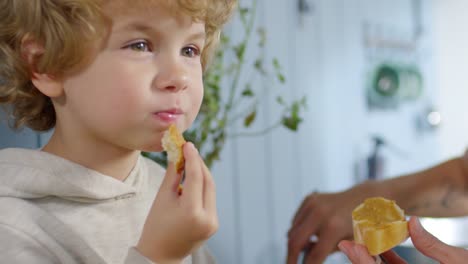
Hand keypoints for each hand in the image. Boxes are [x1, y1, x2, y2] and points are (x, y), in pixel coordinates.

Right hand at [137, 142, 217, 263]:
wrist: (160, 256)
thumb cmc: (156, 227)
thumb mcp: (162, 198)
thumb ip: (173, 174)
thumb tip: (178, 153)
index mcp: (192, 212)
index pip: (196, 177)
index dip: (192, 158)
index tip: (188, 144)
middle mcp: (207, 218)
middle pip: (208, 182)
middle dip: (199, 164)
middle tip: (189, 150)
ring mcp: (213, 222)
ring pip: (210, 190)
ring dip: (201, 175)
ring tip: (189, 163)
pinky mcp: (214, 224)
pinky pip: (210, 199)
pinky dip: (202, 188)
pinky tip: (192, 180)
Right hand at [287, 183, 378, 263]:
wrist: (363, 198)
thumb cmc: (359, 224)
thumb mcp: (348, 243)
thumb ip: (327, 251)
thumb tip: (306, 259)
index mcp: (334, 228)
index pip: (315, 255)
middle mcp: (320, 214)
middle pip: (294, 242)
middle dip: (290, 258)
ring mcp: (312, 204)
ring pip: (292, 231)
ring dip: (295, 244)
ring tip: (307, 248)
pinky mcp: (309, 199)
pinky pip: (296, 221)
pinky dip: (299, 230)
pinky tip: (310, 232)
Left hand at [338, 216, 467, 263]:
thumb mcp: (460, 262)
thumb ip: (433, 246)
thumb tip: (411, 221)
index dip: (363, 262)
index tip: (350, 245)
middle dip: (362, 261)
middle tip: (347, 243)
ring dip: (373, 260)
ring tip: (359, 241)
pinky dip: (388, 261)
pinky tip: (383, 245)